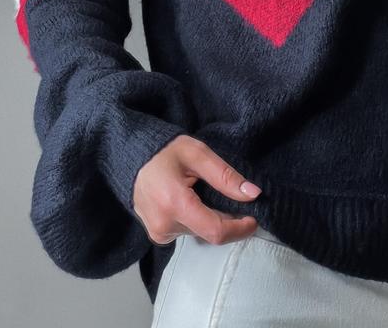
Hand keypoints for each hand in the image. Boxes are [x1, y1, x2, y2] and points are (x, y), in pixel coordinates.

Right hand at [132, 134, 260, 245]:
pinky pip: (188, 232)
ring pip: (200, 233)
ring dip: (212, 219)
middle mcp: (164, 225)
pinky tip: (195, 201)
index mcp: (175, 204)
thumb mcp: (197, 154)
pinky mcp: (157, 235)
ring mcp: (158, 233)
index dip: (240, 228)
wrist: (131, 157)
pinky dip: (198, 220)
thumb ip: (225, 176)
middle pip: (210, 232)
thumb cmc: (165, 151)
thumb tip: (253, 194)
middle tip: (236, 200)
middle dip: (228, 220)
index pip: (216, 230)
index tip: (255, 218)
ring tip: (208, 194)